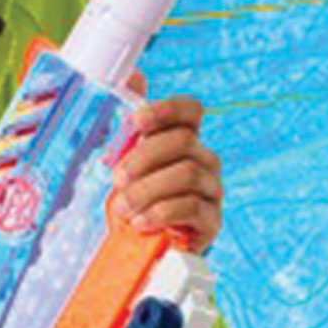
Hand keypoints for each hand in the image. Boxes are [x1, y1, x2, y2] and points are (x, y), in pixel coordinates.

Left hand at [112, 76, 221, 253]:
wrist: (138, 251)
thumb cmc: (130, 201)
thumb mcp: (119, 164)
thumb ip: (125, 126)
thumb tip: (133, 76)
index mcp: (182, 141)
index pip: (190, 111)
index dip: (166, 110)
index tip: (135, 121)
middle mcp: (204, 161)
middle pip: (185, 141)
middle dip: (145, 157)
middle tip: (116, 177)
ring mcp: (211, 191)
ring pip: (188, 174)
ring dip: (148, 189)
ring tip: (122, 207)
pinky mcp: (211, 222)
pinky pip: (193, 207)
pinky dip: (162, 213)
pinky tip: (141, 222)